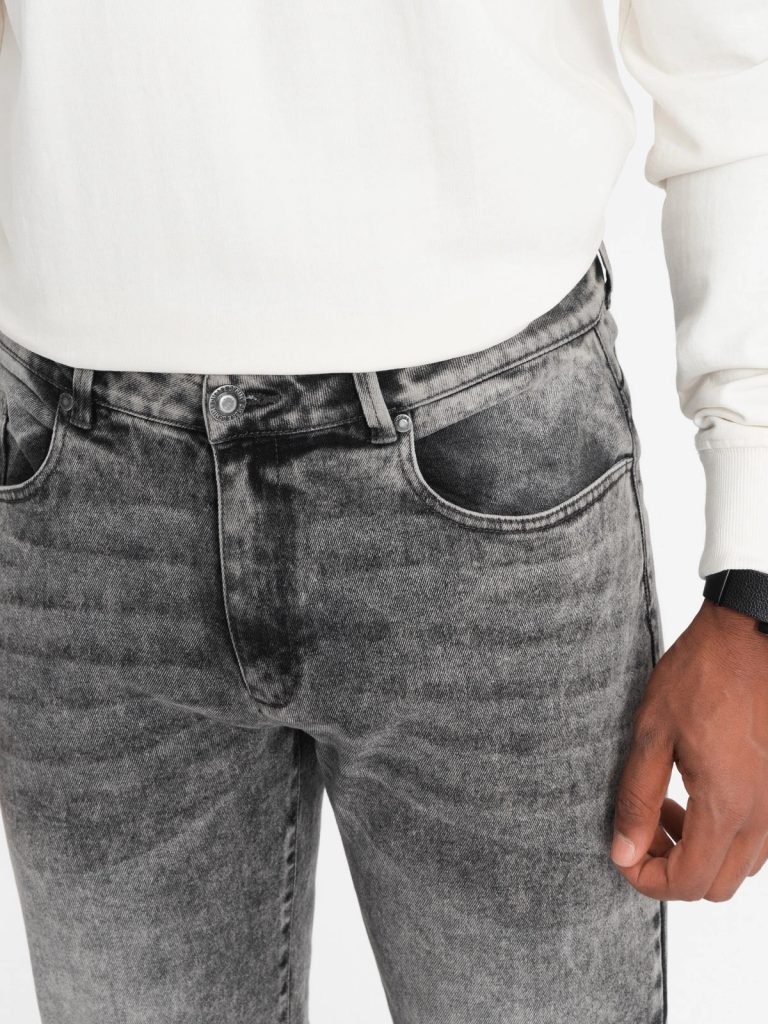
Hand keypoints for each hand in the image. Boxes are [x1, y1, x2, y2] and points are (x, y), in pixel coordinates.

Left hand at [610, 598, 767, 900]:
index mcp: (725, 806)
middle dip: (671, 867)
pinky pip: (758, 838)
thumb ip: (636, 798)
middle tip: (643, 824)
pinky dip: (724, 832)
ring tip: (667, 802)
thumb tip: (623, 851)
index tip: (623, 854)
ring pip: (740, 865)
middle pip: (715, 885)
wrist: (750, 636)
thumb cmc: (702, 674)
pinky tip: (697, 791)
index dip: (647, 880)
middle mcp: (761, 815)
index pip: (687, 883)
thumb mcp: (652, 733)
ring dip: (699, 851)